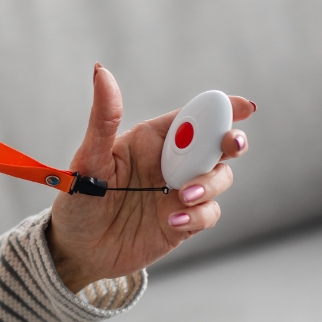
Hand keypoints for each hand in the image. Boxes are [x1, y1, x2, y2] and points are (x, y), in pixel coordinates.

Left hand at [47, 64, 254, 292]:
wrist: (77, 250)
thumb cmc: (78, 200)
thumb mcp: (88, 159)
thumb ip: (103, 118)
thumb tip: (101, 70)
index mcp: (150, 139)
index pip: (192, 116)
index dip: (222, 108)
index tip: (244, 107)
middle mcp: (170, 162)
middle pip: (216, 144)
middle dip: (232, 141)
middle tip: (232, 145)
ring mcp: (179, 192)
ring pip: (219, 178)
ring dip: (210, 184)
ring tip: (182, 196)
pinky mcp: (184, 221)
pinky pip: (209, 213)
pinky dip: (199, 215)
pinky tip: (173, 220)